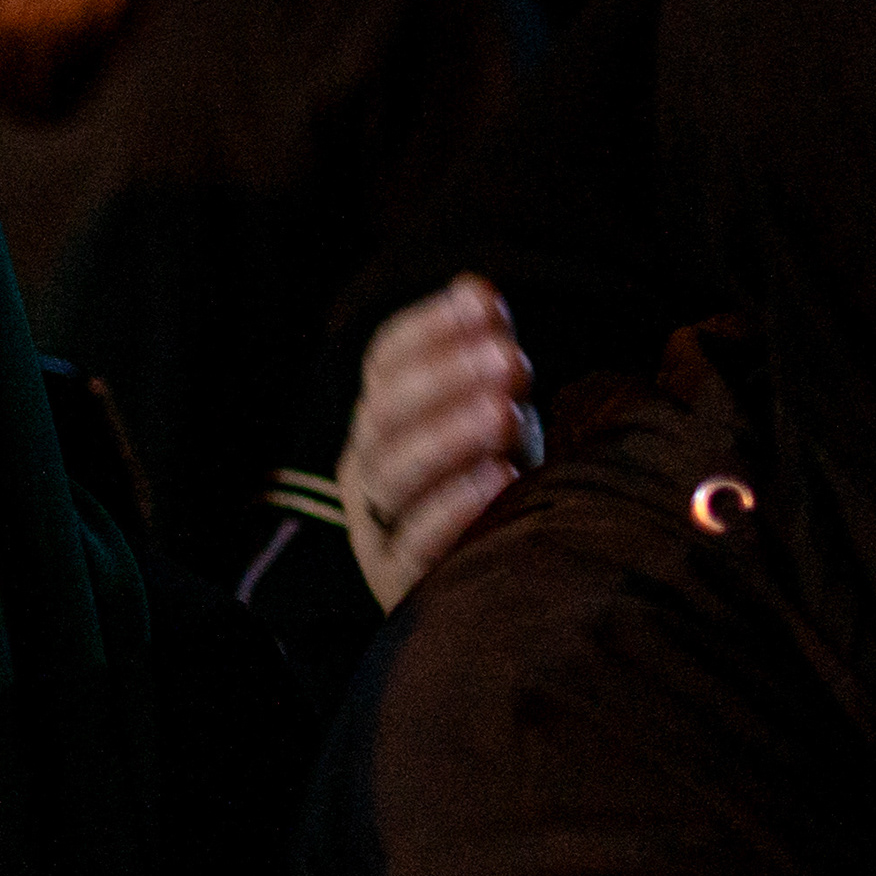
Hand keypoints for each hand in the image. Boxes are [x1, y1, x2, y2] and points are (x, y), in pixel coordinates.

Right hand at [340, 274, 538, 612]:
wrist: (493, 587)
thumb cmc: (495, 483)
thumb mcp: (491, 413)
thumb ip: (481, 355)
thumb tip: (474, 288)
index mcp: (380, 417)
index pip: (384, 361)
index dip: (429, 328)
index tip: (484, 304)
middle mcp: (364, 466)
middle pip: (384, 413)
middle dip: (445, 378)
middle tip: (511, 359)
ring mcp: (374, 524)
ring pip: (391, 475)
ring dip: (447, 438)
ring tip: (505, 414)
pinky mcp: (398, 581)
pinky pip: (414, 545)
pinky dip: (452, 511)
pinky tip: (499, 480)